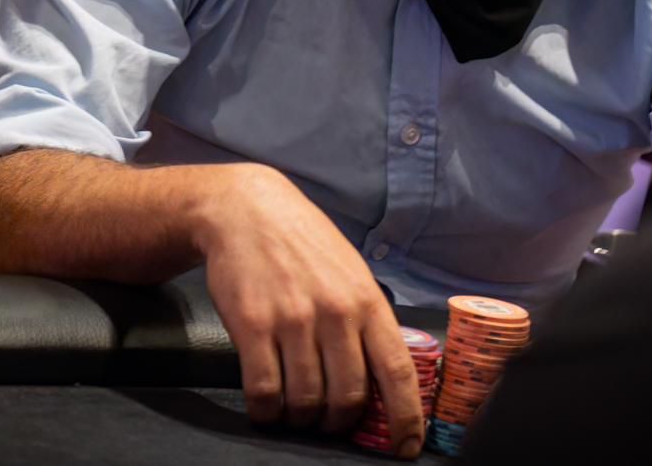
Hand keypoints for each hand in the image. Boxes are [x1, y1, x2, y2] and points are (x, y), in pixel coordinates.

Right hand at [195, 165, 425, 458]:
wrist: (245, 210)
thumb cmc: (303, 243)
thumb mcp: (351, 272)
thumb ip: (367, 320)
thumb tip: (385, 375)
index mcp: (367, 301)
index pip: (397, 372)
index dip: (406, 418)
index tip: (406, 447)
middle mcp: (335, 313)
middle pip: (349, 397)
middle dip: (341, 422)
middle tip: (330, 421)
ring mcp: (292, 320)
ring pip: (306, 401)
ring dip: (302, 418)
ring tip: (296, 410)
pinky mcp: (252, 326)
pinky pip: (264, 392)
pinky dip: (267, 411)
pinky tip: (267, 405)